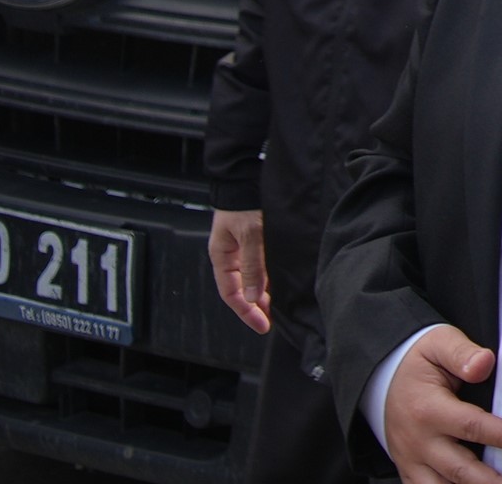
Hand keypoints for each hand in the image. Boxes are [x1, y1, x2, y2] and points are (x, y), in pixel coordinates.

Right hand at [206, 209, 268, 333]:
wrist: (246, 176)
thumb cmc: (245, 202)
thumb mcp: (250, 234)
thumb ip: (252, 264)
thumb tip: (253, 295)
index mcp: (221, 256)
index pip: (231, 294)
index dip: (246, 312)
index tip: (262, 325)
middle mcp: (231, 255)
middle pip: (241, 289)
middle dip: (255, 306)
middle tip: (271, 320)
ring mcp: (243, 248)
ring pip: (252, 279)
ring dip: (263, 293)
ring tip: (277, 307)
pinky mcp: (256, 240)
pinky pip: (261, 266)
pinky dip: (269, 278)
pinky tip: (279, 284)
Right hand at [380, 326, 501, 483]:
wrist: (382, 379)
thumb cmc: (418, 362)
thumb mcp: (438, 344)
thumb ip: (461, 353)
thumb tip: (484, 363)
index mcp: (428, 409)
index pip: (471, 426)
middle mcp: (418, 441)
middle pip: (459, 468)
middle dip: (492, 480)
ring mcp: (412, 460)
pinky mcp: (410, 471)